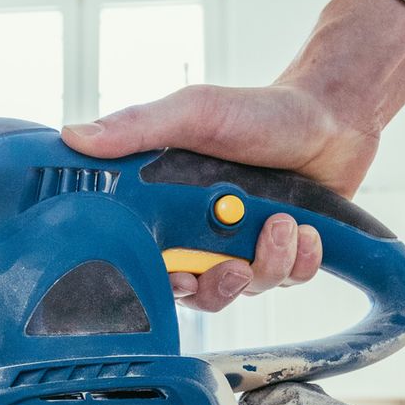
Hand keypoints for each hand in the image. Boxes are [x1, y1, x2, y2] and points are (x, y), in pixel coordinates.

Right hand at [62, 0, 404, 311]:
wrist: (329, 115)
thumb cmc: (258, 111)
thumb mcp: (194, 112)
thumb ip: (138, 127)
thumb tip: (75, 136)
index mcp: (170, 208)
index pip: (148, 263)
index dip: (160, 281)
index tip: (178, 275)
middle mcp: (204, 234)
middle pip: (198, 293)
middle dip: (220, 284)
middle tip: (234, 265)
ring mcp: (245, 247)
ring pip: (246, 289)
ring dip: (268, 262)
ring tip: (283, 222)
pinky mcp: (284, 254)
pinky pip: (287, 281)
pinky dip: (299, 259)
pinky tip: (305, 229)